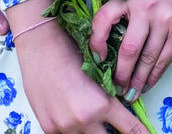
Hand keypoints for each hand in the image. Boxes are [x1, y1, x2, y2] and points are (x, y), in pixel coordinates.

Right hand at [14, 19, 148, 133]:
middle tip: (115, 125)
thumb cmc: (72, 51)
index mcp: (102, 104)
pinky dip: (73, 128)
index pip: (130, 129)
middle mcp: (84, 120)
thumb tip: (120, 108)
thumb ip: (108, 96)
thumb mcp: (98, 73)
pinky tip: (72, 114)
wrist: (41, 46)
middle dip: (113, 132)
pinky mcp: (49, 129)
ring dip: (93, 130)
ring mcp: (65, 128)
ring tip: (90, 113)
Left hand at [89, 0, 171, 98]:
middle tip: (116, 87)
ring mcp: (165, 20)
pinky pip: (162, 62)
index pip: (104, 17)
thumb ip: (125, 20)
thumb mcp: (141, 1)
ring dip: (137, 81)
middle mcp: (147, 6)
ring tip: (130, 93)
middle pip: (128, 48)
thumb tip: (106, 56)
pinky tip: (146, 86)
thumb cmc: (163, 2)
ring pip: (146, 59)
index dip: (96, 41)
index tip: (98, 59)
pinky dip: (152, 78)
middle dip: (121, 73)